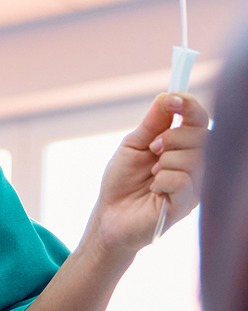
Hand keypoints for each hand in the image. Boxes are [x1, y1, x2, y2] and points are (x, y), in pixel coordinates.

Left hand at [89, 92, 208, 257]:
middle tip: (152, 149)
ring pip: (193, 158)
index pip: (200, 120)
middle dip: (171, 137)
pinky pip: (182, 181)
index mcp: (184, 147)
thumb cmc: (123, 181)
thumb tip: (167, 96)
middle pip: (201, 136)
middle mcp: (195, 165)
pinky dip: (162, 180)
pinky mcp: (186, 205)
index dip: (189, 106)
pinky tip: (154, 190)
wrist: (109, 214)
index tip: (172, 99)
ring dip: (164, 161)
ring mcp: (194, 186)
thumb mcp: (134, 144)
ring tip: (151, 174)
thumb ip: (153, 123)